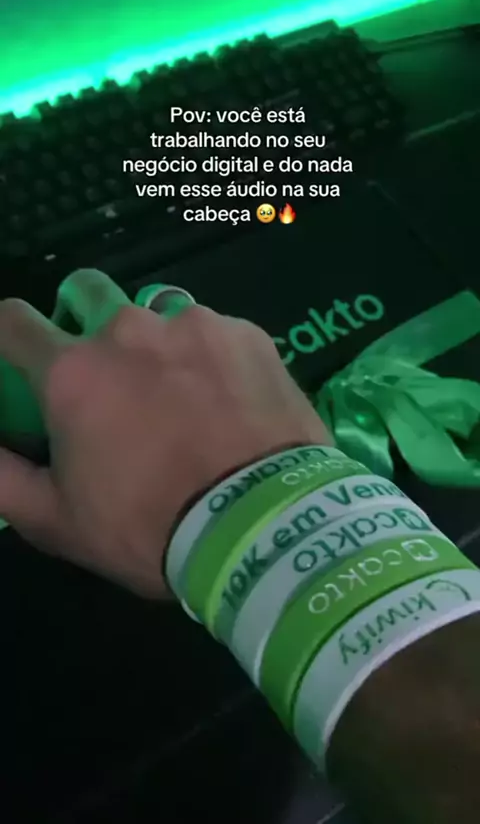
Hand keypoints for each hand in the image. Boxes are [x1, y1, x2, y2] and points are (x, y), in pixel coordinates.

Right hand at [0, 270, 329, 597]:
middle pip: (89, 296)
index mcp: (73, 371)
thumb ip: (2, 476)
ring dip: (158, 346)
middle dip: (87, 324)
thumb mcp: (57, 520)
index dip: (9, 336)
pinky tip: (231, 402)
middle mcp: (129, 330)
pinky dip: (212, 359)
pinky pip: (216, 333)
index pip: (13, 322)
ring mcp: (195, 325)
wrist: (262, 528)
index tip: (22, 358)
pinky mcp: (248, 334)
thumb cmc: (151, 526)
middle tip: (113, 381)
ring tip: (184, 398)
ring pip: (160, 316)